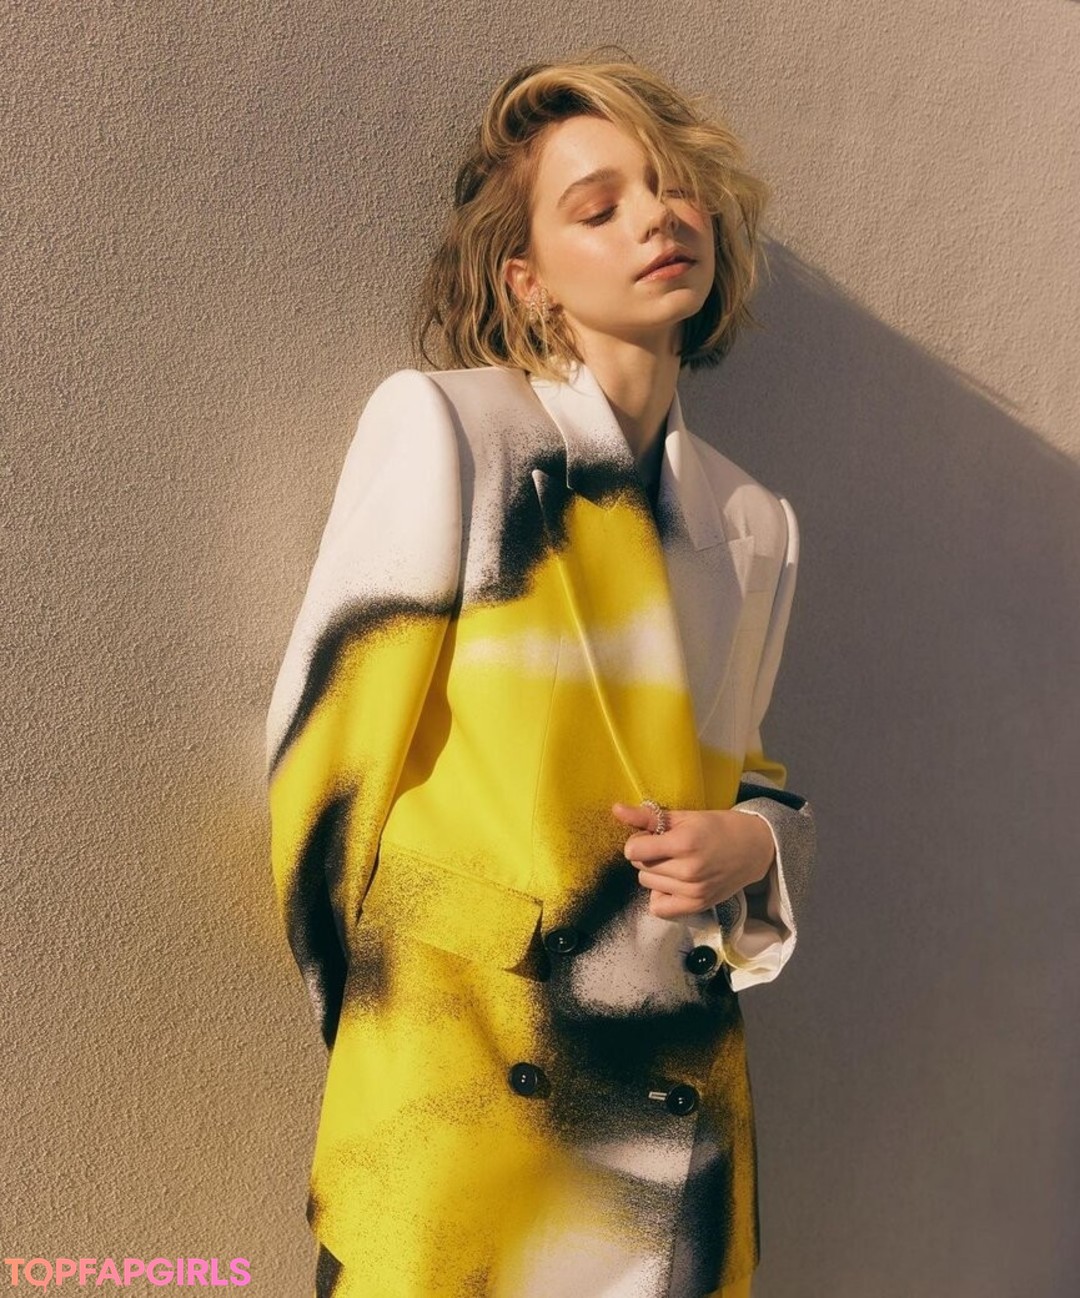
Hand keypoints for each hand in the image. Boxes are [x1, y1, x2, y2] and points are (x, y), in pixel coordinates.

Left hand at [611, 801, 775, 919]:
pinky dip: (660, 895)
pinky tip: (673, 883)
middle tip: (667, 848)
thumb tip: (616, 809)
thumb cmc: (718, 827)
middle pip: (639, 867)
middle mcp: (688, 871)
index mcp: (684, 843)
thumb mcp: (685, 817)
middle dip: (647, 856)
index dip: (638, 841)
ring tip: (674, 863)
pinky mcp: (698, 906)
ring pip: (647, 884)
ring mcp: (693, 892)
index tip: (651, 837)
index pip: (634, 851)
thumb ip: (648, 817)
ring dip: (654, 874)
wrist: (754, 848)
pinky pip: (659, 908)